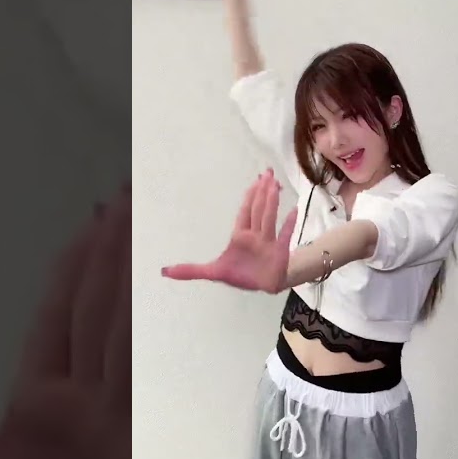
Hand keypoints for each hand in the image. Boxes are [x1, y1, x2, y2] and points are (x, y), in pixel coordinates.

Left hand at [161, 168, 297, 292]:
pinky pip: (284, 236)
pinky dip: (289, 224)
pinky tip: (294, 211)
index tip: (256, 180)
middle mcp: (255, 235)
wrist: (262, 286)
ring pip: (269, 219)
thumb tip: (164, 271)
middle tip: (269, 172)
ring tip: (276, 185)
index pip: (245, 212)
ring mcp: (268, 243)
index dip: (250, 196)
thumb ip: (190, 271)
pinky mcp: (279, 253)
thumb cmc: (241, 274)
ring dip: (272, 202)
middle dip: (262, 191)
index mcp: (240, 236)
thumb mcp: (212, 272)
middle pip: (258, 210)